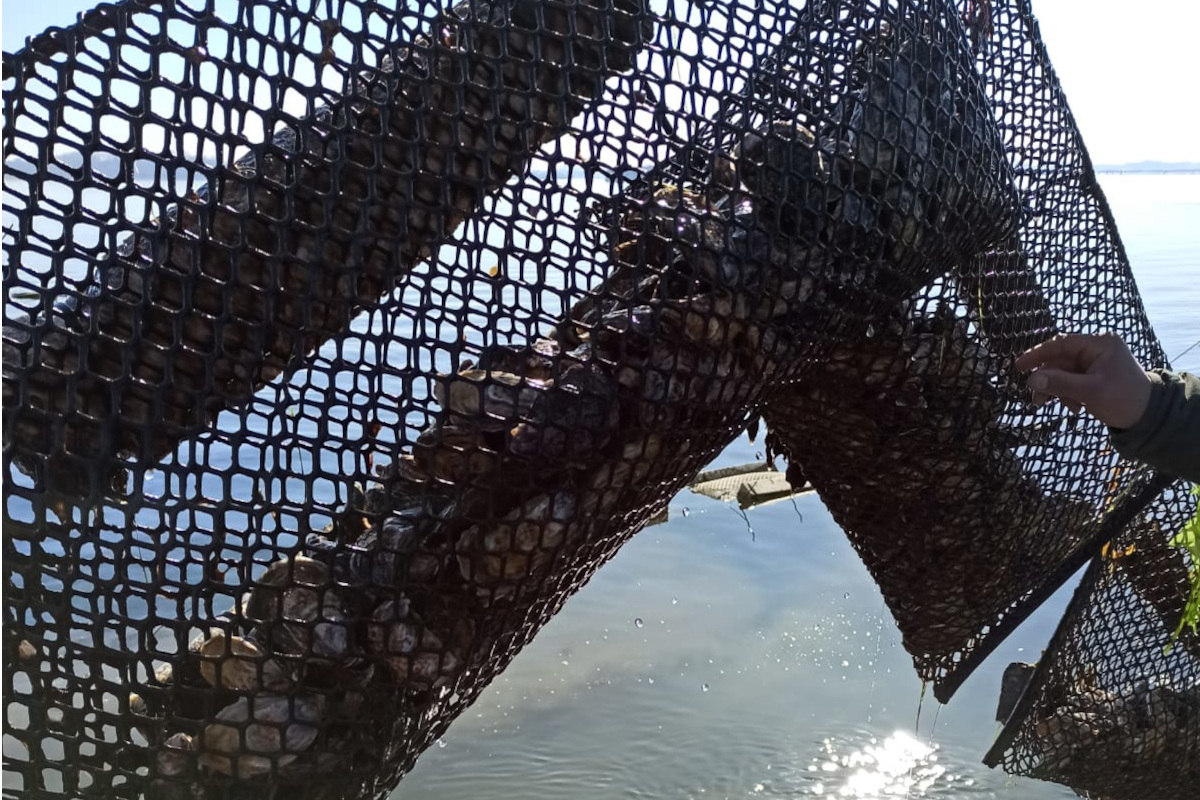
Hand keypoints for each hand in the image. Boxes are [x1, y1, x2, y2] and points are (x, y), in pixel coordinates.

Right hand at [1015, 333, 1153, 429]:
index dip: (1038, 354)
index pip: (1062, 344)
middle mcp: (1097, 350)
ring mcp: (1095, 363)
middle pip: (1060, 360)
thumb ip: (1060, 384)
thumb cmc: (1123, 400)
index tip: (1019, 367)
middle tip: (1036, 399)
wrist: (1149, 418)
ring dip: (1056, 389)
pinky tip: (1074, 407)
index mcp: (1100, 344)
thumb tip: (1031, 380)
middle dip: (1047, 380)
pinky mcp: (1094, 376)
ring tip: (1050, 405)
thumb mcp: (1090, 392)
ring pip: (1063, 372)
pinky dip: (1067, 393)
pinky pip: (1071, 381)